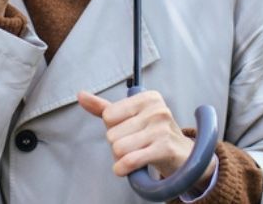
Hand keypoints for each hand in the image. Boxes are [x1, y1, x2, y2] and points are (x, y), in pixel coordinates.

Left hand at [77, 90, 214, 187]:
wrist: (182, 156)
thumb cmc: (152, 134)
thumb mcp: (130, 117)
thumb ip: (103, 107)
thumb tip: (80, 95)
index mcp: (147, 98)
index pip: (108, 115)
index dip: (114, 128)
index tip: (129, 130)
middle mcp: (157, 109)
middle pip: (112, 134)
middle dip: (118, 145)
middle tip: (135, 145)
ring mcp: (162, 129)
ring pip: (118, 148)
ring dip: (121, 158)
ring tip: (136, 154)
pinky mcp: (164, 149)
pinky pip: (130, 160)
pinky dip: (123, 168)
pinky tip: (126, 168)